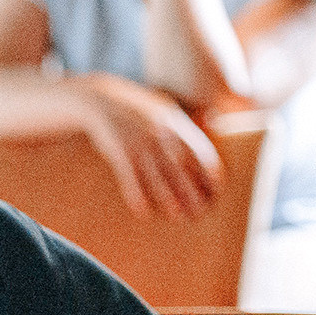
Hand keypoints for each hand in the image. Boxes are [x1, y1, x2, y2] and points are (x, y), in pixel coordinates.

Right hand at [76, 73, 221, 218]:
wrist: (99, 99)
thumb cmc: (135, 108)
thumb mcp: (162, 107)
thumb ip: (184, 122)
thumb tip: (213, 121)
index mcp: (174, 123)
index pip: (198, 150)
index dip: (209, 171)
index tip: (216, 190)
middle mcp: (159, 132)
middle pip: (180, 166)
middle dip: (190, 189)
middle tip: (199, 210)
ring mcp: (138, 141)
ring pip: (155, 173)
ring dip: (167, 196)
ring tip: (176, 215)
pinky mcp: (118, 149)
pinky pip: (128, 175)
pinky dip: (135, 193)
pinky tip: (141, 210)